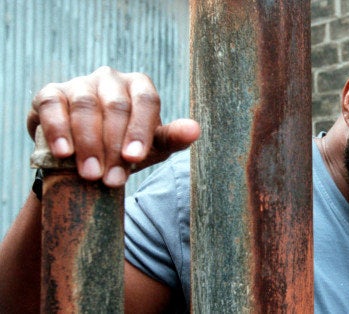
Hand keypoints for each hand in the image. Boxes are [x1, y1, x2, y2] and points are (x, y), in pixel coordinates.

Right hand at [27, 66, 199, 186]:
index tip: (134, 158)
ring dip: (89, 143)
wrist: (85, 156)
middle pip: (116, 106)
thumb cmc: (125, 148)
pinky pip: (53, 106)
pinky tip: (64, 153)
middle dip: (114, 145)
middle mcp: (111, 79)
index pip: (146, 101)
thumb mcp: (152, 147)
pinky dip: (58, 130)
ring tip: (90, 174)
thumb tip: (194, 130)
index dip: (140, 130)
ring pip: (86, 106)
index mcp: (140, 86)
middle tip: (111, 179)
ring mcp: (80, 83)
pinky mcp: (50, 94)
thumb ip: (173, 139)